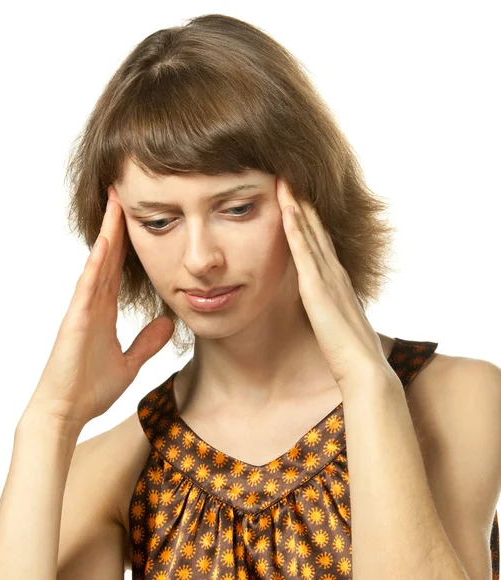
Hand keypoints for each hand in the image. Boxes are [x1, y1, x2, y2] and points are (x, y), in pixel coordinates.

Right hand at [26, 185, 174, 427]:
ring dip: (108, 232)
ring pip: (98, 262)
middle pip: (109, 256)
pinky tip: (106, 241)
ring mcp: (83, 308)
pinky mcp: (76, 320)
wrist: (65, 413)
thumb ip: (147, 342)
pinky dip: (98, 262)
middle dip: (118, 225)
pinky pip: (88, 285)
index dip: (129, 242)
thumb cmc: (89, 389)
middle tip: (125, 193)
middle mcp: (93, 303)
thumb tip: (167, 322)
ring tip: (116, 201)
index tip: (139, 218)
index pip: (119, 268)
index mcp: (104, 311)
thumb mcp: (129, 362)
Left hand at [276, 177, 393, 389]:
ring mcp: (327, 277)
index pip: (319, 239)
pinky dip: (296, 229)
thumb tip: (317, 301)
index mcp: (335, 278)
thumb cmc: (348, 349)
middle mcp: (333, 271)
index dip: (308, 216)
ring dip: (297, 205)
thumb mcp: (335, 319)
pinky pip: (304, 252)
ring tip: (285, 180)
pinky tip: (287, 210)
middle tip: (289, 174)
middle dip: (302, 200)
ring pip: (309, 232)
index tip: (296, 195)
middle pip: (315, 228)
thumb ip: (326, 305)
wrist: (363, 367)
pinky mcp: (318, 288)